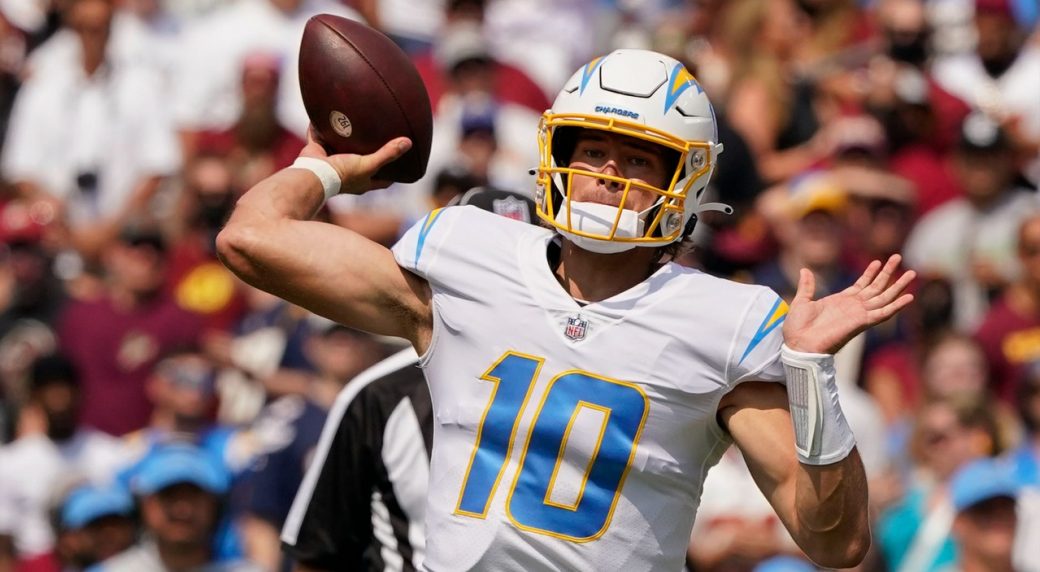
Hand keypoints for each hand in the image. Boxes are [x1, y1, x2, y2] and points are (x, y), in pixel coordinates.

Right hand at [300, 127, 411, 194]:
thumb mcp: (369, 164)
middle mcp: (346, 173)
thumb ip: (387, 154)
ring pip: (339, 148)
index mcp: (361, 181)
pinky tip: (325, 113)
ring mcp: (330, 162)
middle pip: (361, 163)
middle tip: (379, 140)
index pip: (382, 180)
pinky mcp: (316, 151)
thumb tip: (408, 143)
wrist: (313, 174)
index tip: (402, 167)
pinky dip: (320, 126)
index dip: (393, 175)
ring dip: (344, 139)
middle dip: (368, 153)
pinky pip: (319, 135)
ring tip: (354, 125)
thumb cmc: (343, 174)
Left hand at [782, 254, 914, 353]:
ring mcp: (859, 314)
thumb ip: (807, 286)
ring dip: (898, 285)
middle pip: (876, 287)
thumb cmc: (797, 328)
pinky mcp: (862, 322)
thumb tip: (804, 270)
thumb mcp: (801, 301)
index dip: (870, 273)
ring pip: (884, 297)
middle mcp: (853, 307)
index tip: (878, 261)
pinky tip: (909, 297)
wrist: (798, 344)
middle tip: (898, 257)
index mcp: (840, 301)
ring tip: (912, 272)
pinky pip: (883, 313)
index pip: (861, 285)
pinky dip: (896, 306)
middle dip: (888, 273)